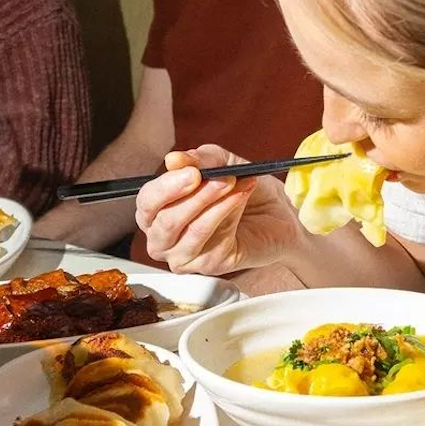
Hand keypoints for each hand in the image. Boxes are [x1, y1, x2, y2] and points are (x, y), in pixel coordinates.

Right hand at [135, 144, 302, 274]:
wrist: (277, 213)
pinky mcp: (210, 266)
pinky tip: (242, 197)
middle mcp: (164, 238)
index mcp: (157, 211)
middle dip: (197, 197)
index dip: (167, 188)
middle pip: (165, 222)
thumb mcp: (224, 163)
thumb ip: (201, 159)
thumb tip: (174, 159)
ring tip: (236, 184)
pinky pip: (215, 241)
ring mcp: (185, 256)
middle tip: (223, 178)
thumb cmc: (242, 187)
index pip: (147, 203)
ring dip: (217, 204)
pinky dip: (230, 214)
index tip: (192, 173)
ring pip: (192, 233)